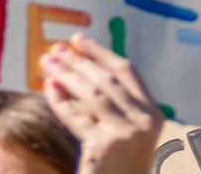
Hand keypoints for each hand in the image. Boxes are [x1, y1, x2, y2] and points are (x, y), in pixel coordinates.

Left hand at [40, 34, 161, 173]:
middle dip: (78, 61)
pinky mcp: (104, 147)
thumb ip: (110, 103)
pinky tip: (48, 87)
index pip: (126, 72)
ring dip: (66, 74)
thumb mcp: (124, 130)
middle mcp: (144, 122)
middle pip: (106, 80)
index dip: (101, 53)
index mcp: (154, 113)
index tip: (78, 39)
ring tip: (46, 62)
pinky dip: (59, 100)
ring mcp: (125, 134)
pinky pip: (75, 116)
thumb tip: (73, 67)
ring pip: (91, 94)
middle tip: (55, 49)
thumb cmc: (119, 163)